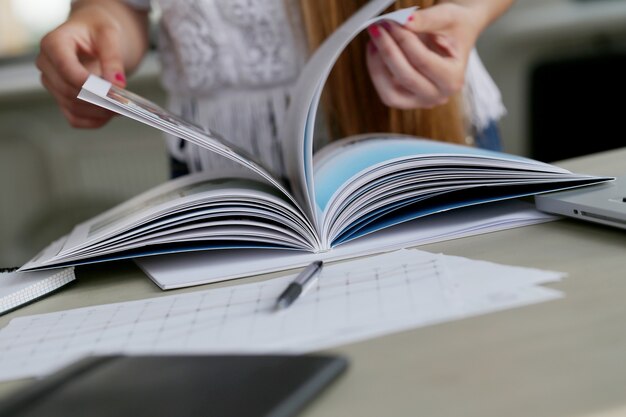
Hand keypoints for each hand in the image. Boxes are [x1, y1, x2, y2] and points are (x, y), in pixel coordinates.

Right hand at [36, 5, 126, 127]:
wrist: (92, 34)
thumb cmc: (98, 30)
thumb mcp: (109, 34)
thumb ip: (113, 58)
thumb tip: (117, 84)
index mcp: (53, 43)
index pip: (67, 69)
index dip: (88, 84)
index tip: (112, 92)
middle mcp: (46, 64)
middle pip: (69, 91)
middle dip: (97, 100)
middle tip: (123, 104)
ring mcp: (51, 83)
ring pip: (72, 107)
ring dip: (98, 113)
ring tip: (121, 109)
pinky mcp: (61, 97)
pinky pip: (74, 118)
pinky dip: (93, 121)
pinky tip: (111, 116)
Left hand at [365, 2, 486, 109]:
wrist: (454, 37)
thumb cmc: (454, 28)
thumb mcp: (447, 18)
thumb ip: (426, 20)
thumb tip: (403, 21)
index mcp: (454, 79)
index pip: (423, 61)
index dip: (403, 40)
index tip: (390, 23)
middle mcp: (438, 95)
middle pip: (406, 78)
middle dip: (388, 51)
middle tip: (378, 29)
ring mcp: (421, 100)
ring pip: (390, 93)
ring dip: (377, 65)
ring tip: (374, 41)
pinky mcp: (406, 99)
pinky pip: (385, 91)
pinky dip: (376, 71)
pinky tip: (375, 51)